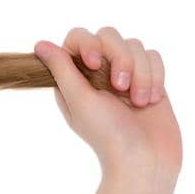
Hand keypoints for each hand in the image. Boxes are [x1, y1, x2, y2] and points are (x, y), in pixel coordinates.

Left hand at [34, 25, 180, 192]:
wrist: (145, 158)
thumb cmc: (107, 135)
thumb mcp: (80, 101)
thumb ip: (62, 70)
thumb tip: (40, 45)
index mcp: (75, 79)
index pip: (77, 38)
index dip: (87, 44)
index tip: (93, 64)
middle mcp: (98, 73)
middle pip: (109, 35)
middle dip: (119, 58)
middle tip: (120, 88)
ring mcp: (124, 74)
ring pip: (135, 45)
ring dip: (140, 72)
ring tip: (139, 101)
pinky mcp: (148, 78)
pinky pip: (154, 56)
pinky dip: (155, 76)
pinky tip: (151, 100)